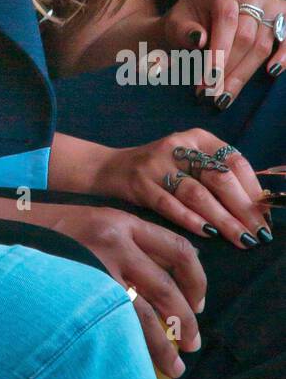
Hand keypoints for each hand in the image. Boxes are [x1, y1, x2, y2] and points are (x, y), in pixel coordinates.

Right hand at [49, 204, 205, 378]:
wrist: (2, 225)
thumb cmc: (50, 228)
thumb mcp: (94, 222)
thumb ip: (127, 243)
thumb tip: (162, 282)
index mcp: (123, 221)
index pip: (178, 251)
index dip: (197, 281)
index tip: (199, 304)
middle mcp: (115, 241)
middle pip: (168, 287)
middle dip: (186, 321)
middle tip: (193, 343)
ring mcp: (95, 266)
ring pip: (146, 313)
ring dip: (166, 344)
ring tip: (176, 365)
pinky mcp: (78, 288)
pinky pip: (116, 323)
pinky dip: (133, 345)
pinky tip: (137, 360)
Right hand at [93, 131, 273, 249]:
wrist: (112, 168)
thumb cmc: (162, 170)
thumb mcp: (190, 161)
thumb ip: (218, 176)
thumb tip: (256, 207)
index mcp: (197, 138)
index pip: (234, 161)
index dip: (253, 189)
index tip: (266, 215)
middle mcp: (178, 145)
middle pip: (218, 177)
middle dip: (243, 209)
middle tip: (258, 234)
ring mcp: (157, 164)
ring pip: (197, 194)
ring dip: (223, 219)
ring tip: (241, 239)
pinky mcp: (141, 183)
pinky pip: (170, 204)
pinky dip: (191, 220)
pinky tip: (208, 233)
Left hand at [161, 0, 284, 107]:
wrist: (198, 17)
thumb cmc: (185, 22)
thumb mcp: (176, 23)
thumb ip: (183, 30)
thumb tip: (198, 38)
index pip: (226, 18)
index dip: (219, 51)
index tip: (209, 79)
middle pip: (246, 35)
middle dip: (227, 69)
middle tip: (211, 94)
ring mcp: (270, 0)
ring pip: (262, 44)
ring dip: (243, 74)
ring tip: (223, 95)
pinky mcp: (282, 14)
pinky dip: (285, 55)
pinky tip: (272, 72)